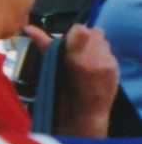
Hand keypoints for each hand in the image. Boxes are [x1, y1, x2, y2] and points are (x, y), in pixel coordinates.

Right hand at [27, 23, 119, 138]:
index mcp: (75, 58)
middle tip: (78, 52)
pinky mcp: (115, 68)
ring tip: (86, 61)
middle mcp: (94, 59)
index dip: (75, 33)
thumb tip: (28, 29)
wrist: (81, 114)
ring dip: (95, 47)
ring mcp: (106, 64)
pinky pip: (109, 53)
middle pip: (94, 32)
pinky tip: (94, 69)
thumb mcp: (49, 66)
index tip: (71, 41)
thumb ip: (43, 43)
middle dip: (86, 39)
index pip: (81, 29)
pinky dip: (102, 57)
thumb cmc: (61, 93)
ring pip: (103, 42)